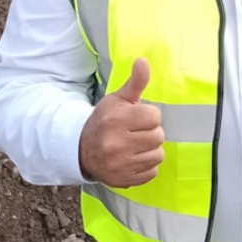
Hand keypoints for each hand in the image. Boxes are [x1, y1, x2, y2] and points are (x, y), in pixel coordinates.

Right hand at [78, 58, 164, 187]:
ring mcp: (119, 164)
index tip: (137, 118)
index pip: (154, 116)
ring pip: (158, 155)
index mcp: (116, 120)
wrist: (82, 149)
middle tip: (135, 132)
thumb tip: (143, 60)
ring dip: (150, 150)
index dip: (148, 116)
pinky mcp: (123, 180)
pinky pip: (152, 172)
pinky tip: (133, 159)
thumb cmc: (106, 121)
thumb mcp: (118, 99)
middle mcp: (116, 144)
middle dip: (150, 132)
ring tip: (135, 145)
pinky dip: (146, 166)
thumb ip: (135, 82)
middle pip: (158, 136)